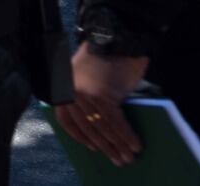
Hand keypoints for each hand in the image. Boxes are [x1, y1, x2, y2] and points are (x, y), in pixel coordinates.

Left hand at [54, 42, 149, 166]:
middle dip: (105, 146)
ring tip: (130, 158)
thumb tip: (102, 126)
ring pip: (102, 127)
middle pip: (87, 126)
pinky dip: (127, 136)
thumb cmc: (106, 58)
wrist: (117, 38)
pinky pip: (115, 121)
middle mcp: (71, 92)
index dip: (80, 136)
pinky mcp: (102, 95)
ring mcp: (85, 94)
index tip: (93, 148)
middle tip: (119, 161)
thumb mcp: (88, 77)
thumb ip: (89, 96)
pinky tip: (136, 145)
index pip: (67, 120)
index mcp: (64, 88)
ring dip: (118, 145)